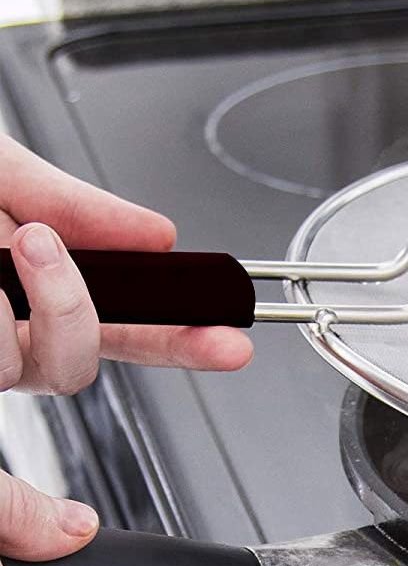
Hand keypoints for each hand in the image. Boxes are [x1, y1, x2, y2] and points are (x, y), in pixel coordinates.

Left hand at [0, 135, 252, 392]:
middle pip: (79, 361)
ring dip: (27, 296)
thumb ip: (73, 202)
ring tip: (2, 236)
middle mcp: (1, 323)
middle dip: (101, 317)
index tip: (227, 338)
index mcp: (29, 279)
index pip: (121, 323)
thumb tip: (155, 235)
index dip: (180, 337)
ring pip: (31, 363)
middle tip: (119, 287)